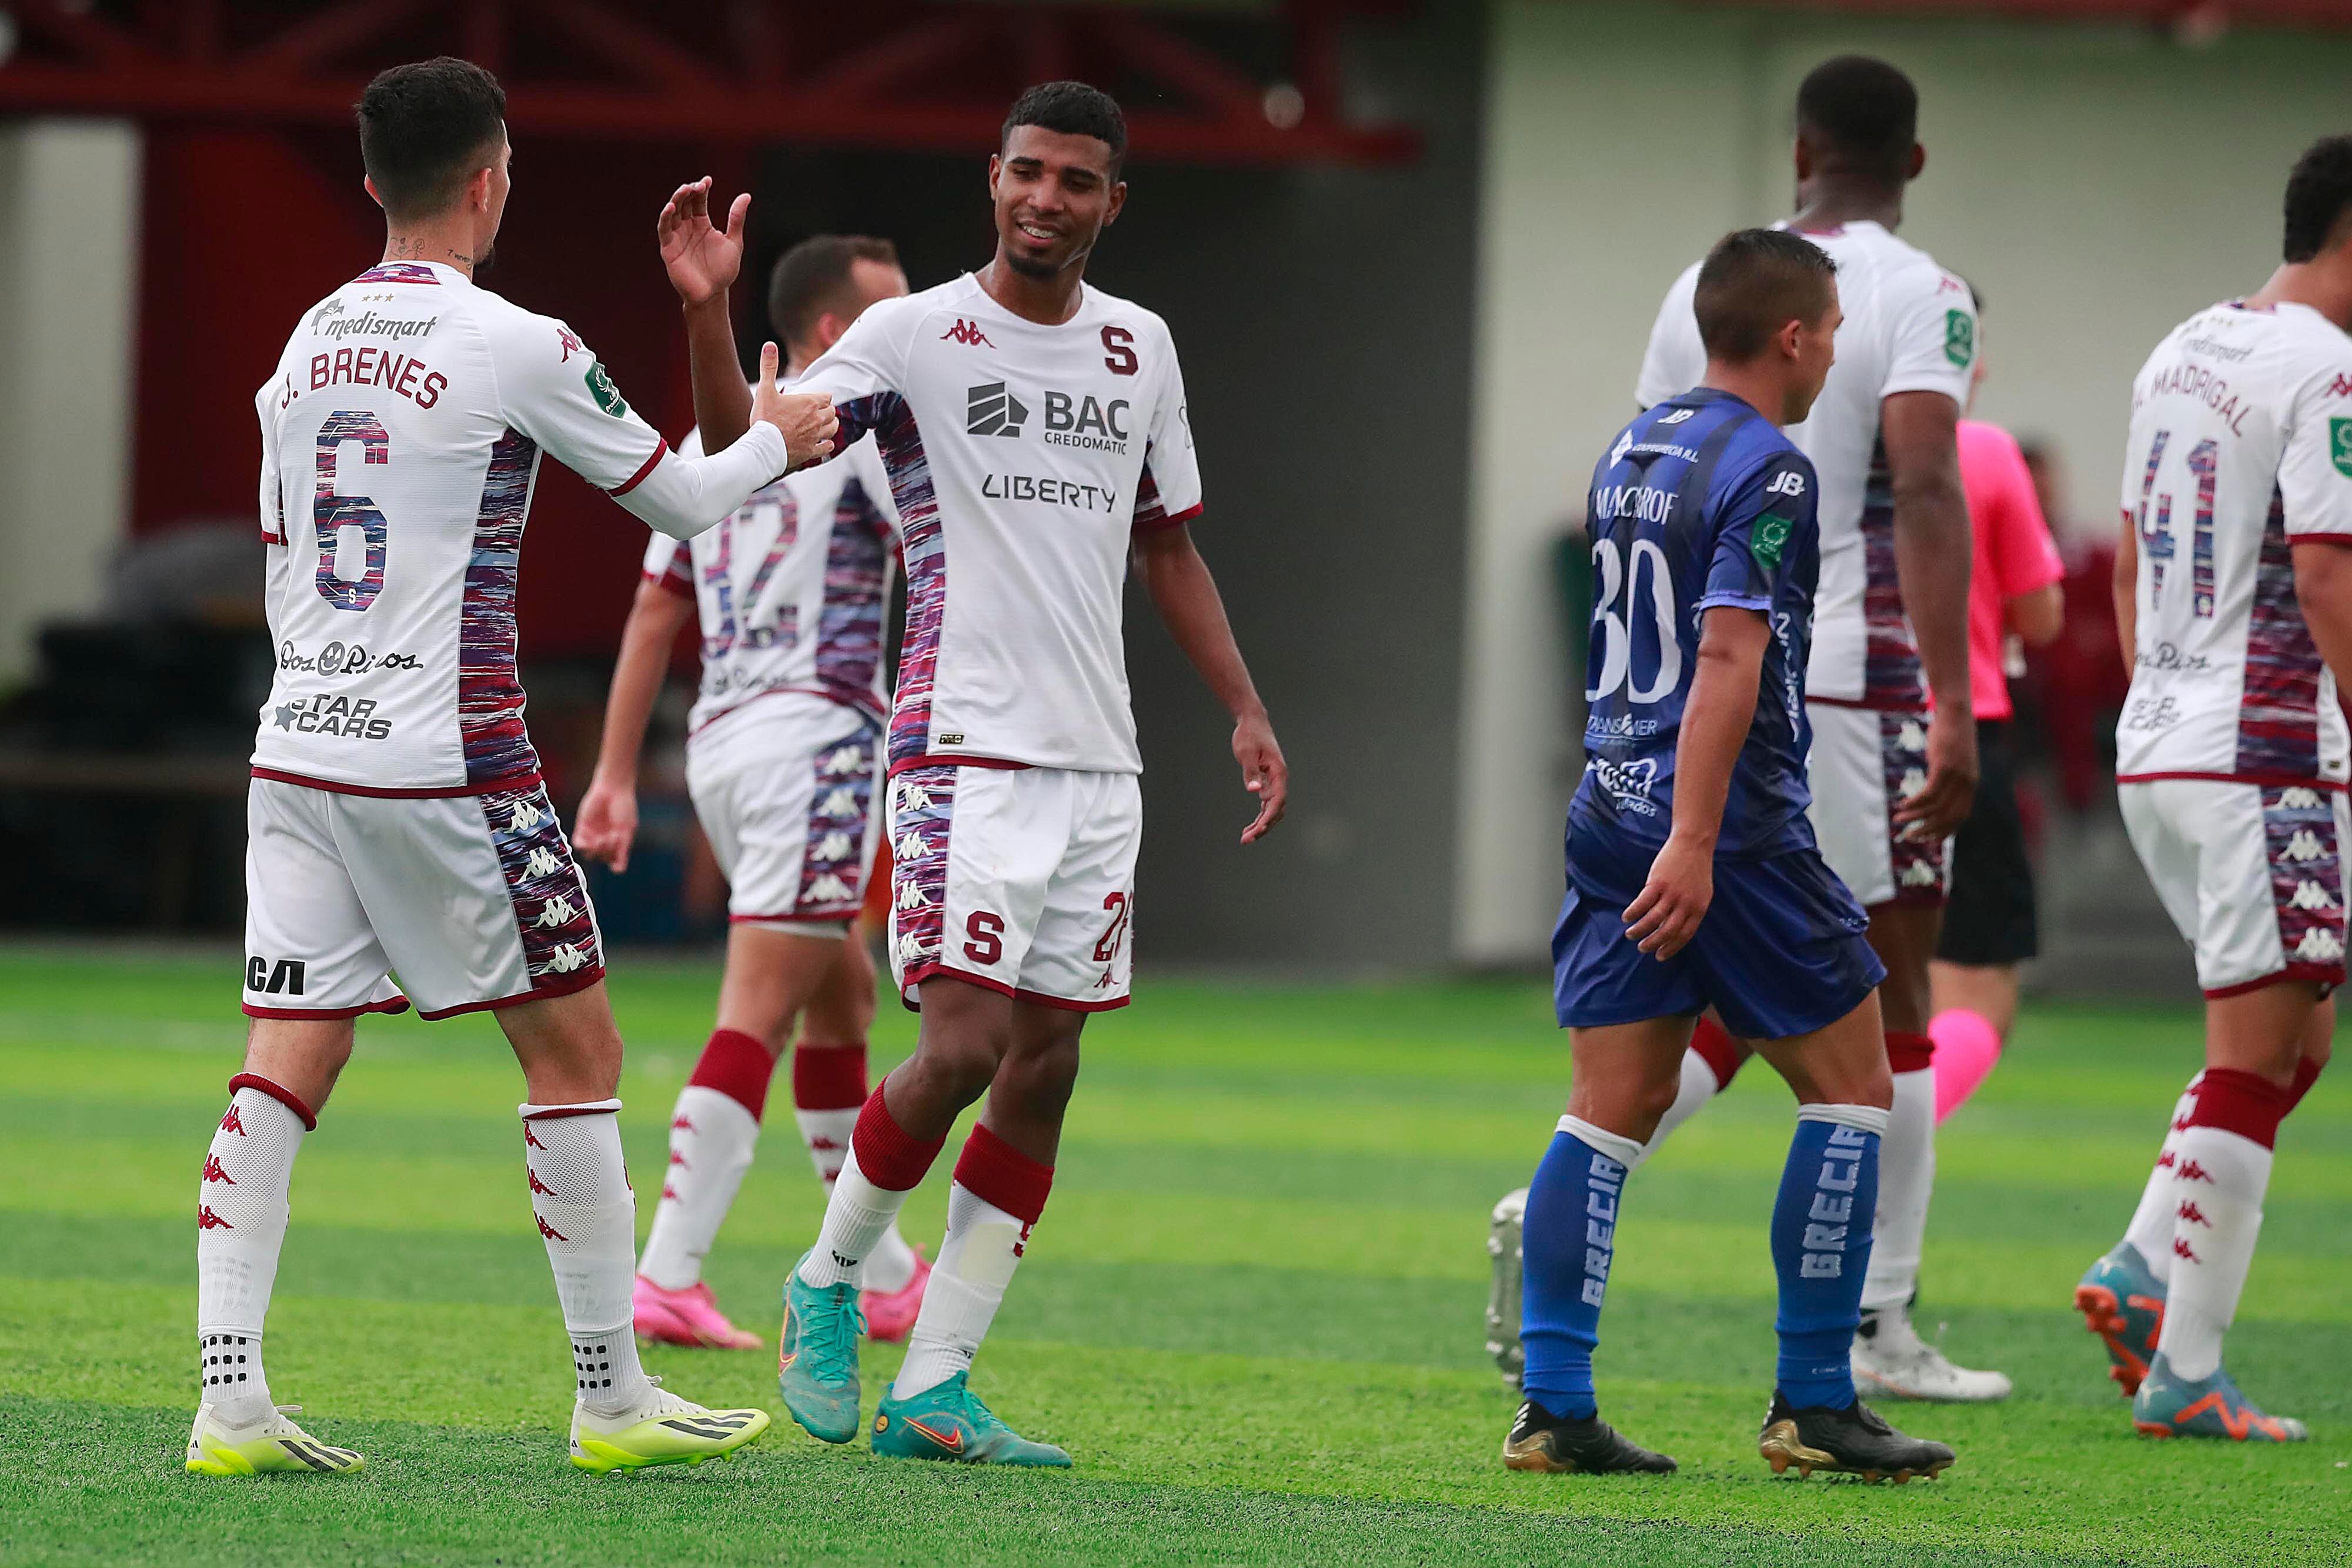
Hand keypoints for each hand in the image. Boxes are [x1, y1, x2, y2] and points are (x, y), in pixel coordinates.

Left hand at [572, 776, 638, 873]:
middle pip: (603, 859)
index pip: (616, 864)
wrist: (612, 789)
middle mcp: (605, 842)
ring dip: (596, 851)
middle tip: (613, 837)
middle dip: (608, 851)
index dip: (616, 865)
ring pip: (590, 855)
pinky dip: (583, 846)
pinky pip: (578, 845)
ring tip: (601, 839)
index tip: (618, 860)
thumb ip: (622, 848)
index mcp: (618, 844)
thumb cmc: (624, 807)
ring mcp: (593, 836)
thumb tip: (618, 870)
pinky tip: (590, 841)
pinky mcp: (582, 829)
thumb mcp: (627, 829)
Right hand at [657, 176, 746, 307]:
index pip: (699, 201)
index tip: (708, 180)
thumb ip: (737, 219)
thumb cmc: (723, 270)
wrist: (713, 294)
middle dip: (689, 191)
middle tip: (698, 185)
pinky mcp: (668, 248)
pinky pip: (664, 229)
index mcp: (702, 224)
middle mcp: (687, 227)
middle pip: (684, 203)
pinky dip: (665, 217)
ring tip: (685, 189)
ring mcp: (677, 237)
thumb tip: (746, 195)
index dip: (702, 189)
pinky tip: (671, 207)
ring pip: (673, 212)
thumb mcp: (734, 242)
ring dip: (677, 199)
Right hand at [749, 342, 837, 466]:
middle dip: (827, 410)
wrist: (764, 447)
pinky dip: (827, 445)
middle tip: (821, 411)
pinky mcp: (812, 451)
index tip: (817, 399)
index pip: (826, 397)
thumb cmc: (765, 419)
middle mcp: (817, 419)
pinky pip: (828, 447)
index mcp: (809, 402)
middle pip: (832, 412)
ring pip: (833, 429)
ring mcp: (816, 436)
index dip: (822, 397)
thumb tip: (769, 345)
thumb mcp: (765, 389)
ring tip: (826, 425)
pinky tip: (824, 444)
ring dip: (831, 425)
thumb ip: (769, 367)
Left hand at [1233, 710, 1287, 843]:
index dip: (1268, 817)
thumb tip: (1254, 791)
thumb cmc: (1249, 735)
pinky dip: (1260, 817)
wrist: (1252, 722)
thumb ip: (1251, 772)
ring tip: (1246, 838)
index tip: (1258, 829)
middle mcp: (1279, 779)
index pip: (1277, 800)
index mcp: (1278, 772)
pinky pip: (1266, 804)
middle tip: (1246, 840)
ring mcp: (1274, 782)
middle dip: (1263, 827)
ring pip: (1272, 810)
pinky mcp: (1267, 782)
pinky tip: (1250, 827)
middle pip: (1276, 810)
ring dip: (1261, 825)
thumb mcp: (1246, 752)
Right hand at [1622, 834, 1712, 959]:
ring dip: (1639, 930)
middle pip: (1667, 931)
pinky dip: (1633, 912)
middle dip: (1653, 943)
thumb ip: (1691, 910)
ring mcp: (1671, 893)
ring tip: (1631, 935)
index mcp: (1698, 908)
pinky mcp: (1657, 883)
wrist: (1693, 844)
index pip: (1684, 935)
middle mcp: (1685, 904)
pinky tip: (1626, 917)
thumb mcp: (1702, 893)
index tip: (1660, 956)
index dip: (1671, 948)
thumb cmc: (1696, 869)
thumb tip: (1675, 928)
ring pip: (1652, 920)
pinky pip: (1642, 903)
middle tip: (1642, 948)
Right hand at [1893, 706, 1978, 839]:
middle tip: (1910, 837)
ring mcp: (1956, 776)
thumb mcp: (1955, 760)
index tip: (1928, 839)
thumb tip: (1936, 792)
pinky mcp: (1944, 767)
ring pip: (1935, 807)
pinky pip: (1928, 793)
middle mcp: (1966, 783)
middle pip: (1947, 817)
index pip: (1960, 816)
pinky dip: (1914, 803)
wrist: (1956, 713)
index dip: (1945, 831)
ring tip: (1899, 820)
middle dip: (1927, 830)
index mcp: (1971, 784)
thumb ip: (1950, 777)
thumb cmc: (1952, 735)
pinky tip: (1902, 805)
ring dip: (1915, 817)